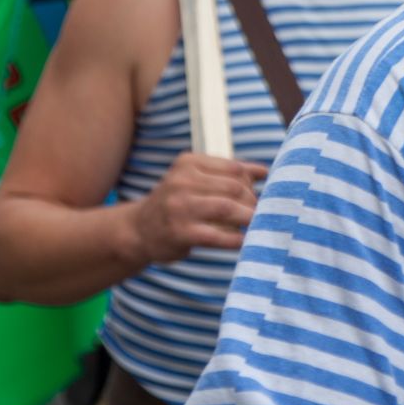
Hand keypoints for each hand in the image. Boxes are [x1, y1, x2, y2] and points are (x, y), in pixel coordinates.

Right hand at [131, 153, 269, 264]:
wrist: (139, 230)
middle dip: (253, 202)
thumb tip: (264, 172)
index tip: (257, 195)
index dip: (252, 183)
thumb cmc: (177, 203)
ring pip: (228, 208)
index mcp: (188, 163)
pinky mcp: (180, 233)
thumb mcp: (196, 179)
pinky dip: (236, 239)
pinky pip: (217, 236)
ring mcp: (179, 207)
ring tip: (255, 224)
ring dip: (248, 218)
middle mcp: (181, 181)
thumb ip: (229, 173)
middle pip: (235, 188)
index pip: (235, 168)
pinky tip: (244, 241)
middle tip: (258, 214)